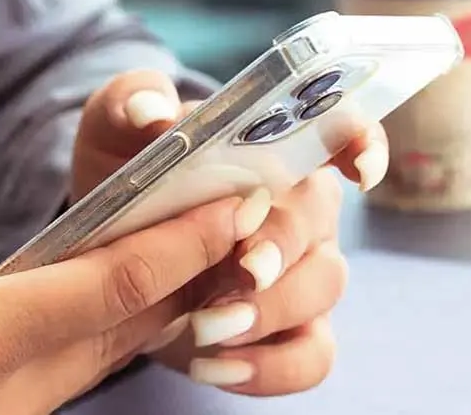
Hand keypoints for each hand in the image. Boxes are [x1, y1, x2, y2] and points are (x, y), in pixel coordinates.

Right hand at [0, 200, 252, 414]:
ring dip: (159, 300)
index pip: (103, 289)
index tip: (231, 204)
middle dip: (191, 270)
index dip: (177, 244)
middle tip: (242, 215)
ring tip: (204, 246)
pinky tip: (126, 296)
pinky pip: (67, 372)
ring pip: (102, 353)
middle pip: (123, 326)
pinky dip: (108, 329)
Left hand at [71, 70, 389, 395]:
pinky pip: (311, 358)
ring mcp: (303, 273)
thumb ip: (130, 101)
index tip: (356, 169)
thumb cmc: (127, 175)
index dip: (361, 144)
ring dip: (270, 311)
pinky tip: (212, 366)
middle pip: (321, 221)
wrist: (109, 246)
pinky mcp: (290, 333)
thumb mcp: (113, 130)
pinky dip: (268, 369)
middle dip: (282, 246)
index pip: (341, 133)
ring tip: (204, 326)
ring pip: (324, 289)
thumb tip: (155, 112)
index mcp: (274, 150)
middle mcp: (301, 209)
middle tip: (241, 270)